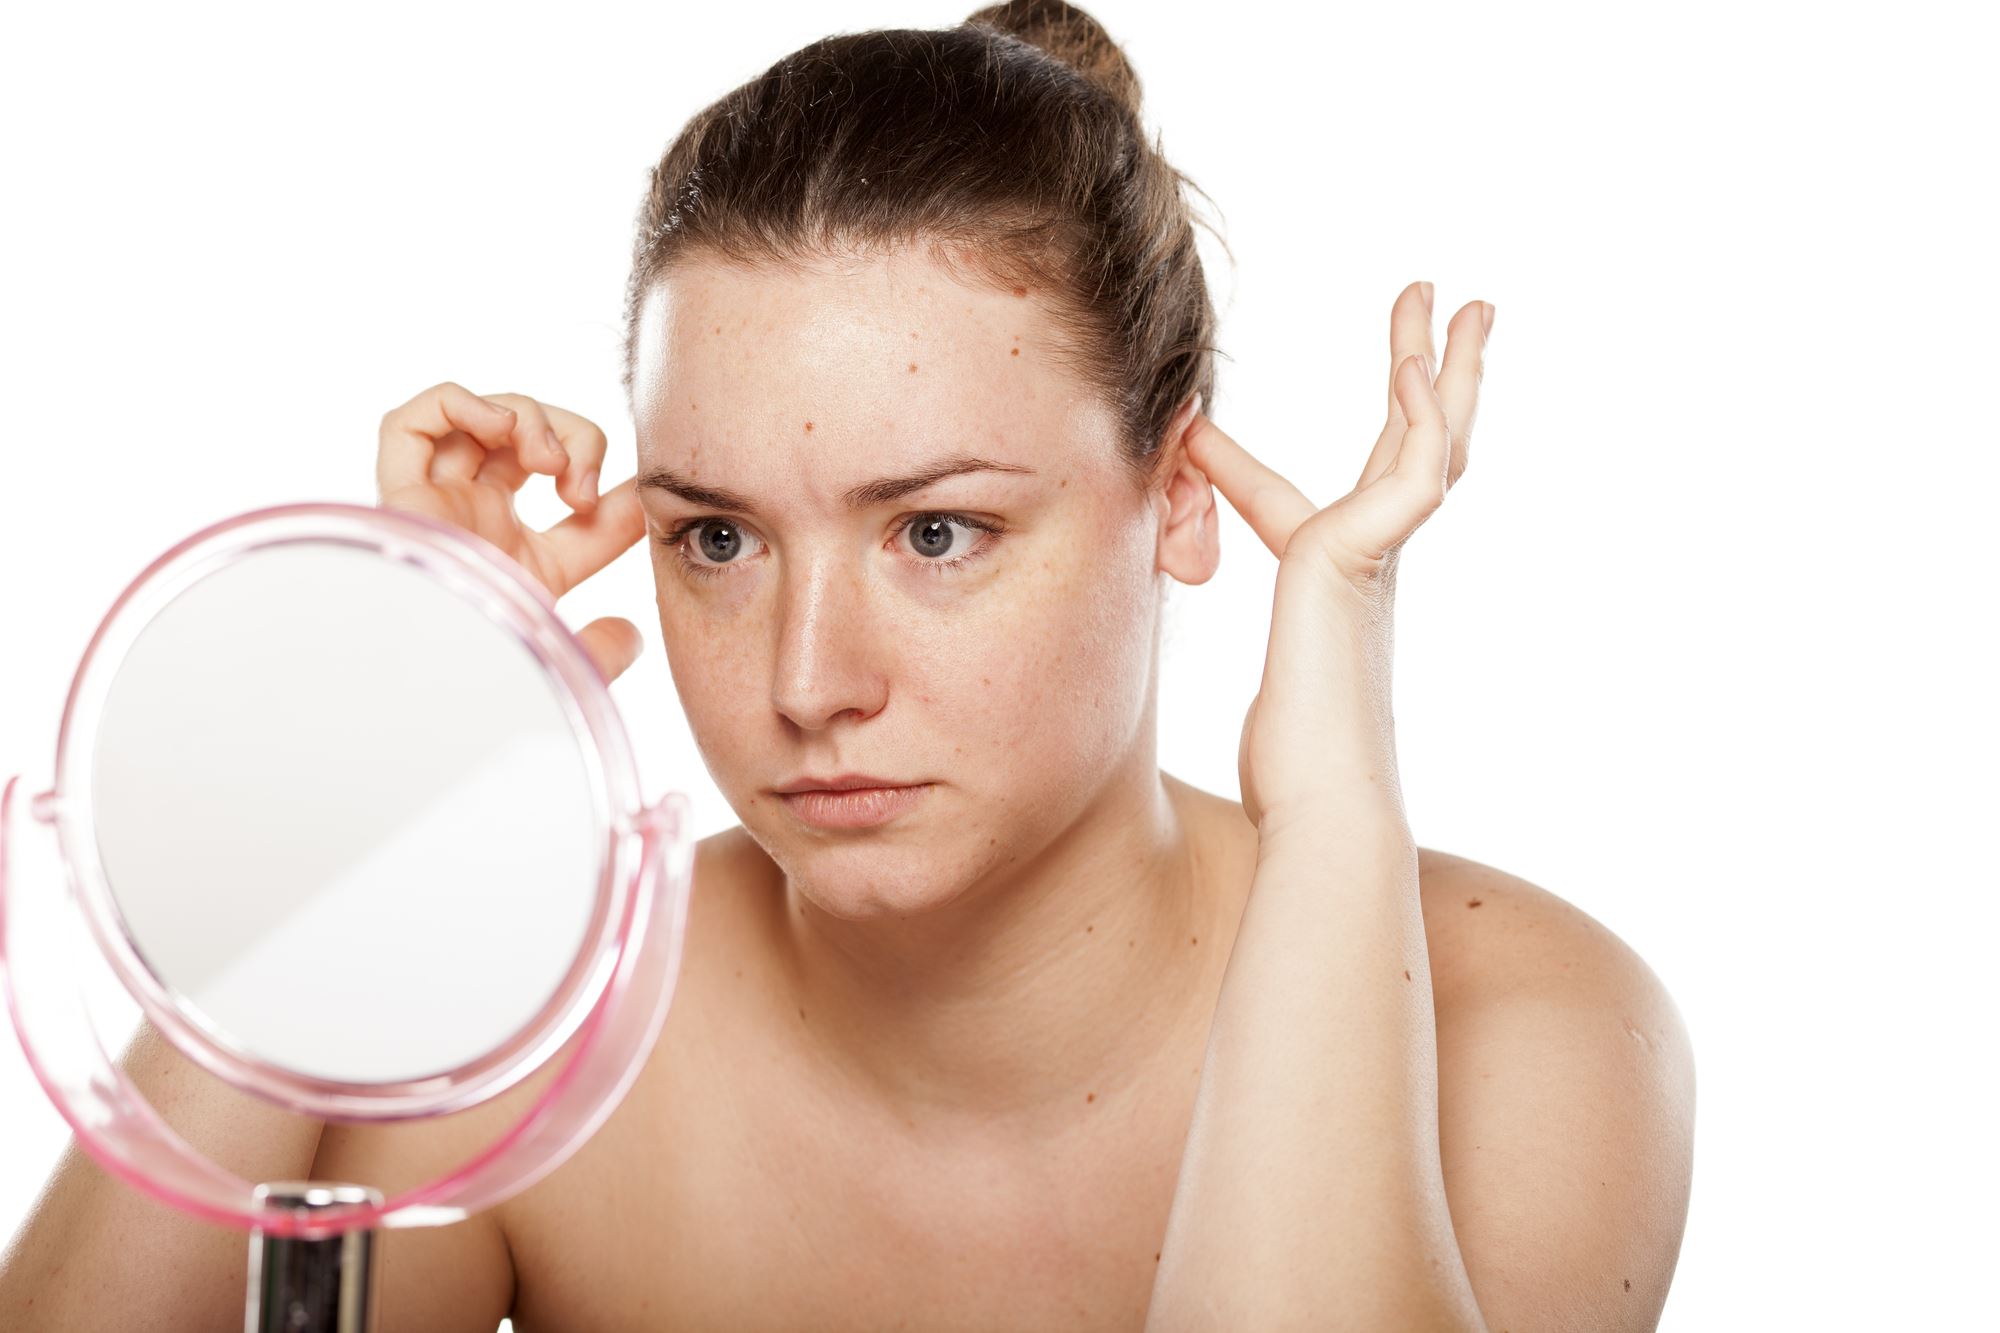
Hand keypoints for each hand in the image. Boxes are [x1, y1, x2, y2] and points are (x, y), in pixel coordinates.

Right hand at [375, 381, 649, 682]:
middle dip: (573, 444)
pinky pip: (410, 423)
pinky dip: (461, 403)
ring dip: (529, 419)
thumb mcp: (571, 665)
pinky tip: (500, 431)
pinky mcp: (395, 498)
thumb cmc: (494, 685)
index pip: (582, 517)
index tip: (644, 497)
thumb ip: (606, 651)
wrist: (433, 697)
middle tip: (583, 489)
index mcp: (522, 568)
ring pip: (478, 423)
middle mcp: (477, 532)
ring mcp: (437, 511)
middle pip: (528, 450)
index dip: (621, 497)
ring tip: (547, 463)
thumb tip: (631, 632)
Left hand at [1184, 282, 1491, 835]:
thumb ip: (1217, 669)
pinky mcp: (1367, 556)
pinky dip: (1416, 413)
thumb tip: (1152, 681)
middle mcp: (1369, 567)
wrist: (1324, 803)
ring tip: (1444, 295)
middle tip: (1447, 310)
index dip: (1236, 467)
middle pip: (1412, 449)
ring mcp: (1376, 558)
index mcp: (1335, 593)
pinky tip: (1407, 364)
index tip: (1194, 434)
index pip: (1292, 506)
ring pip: (1428, 440)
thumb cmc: (1289, 772)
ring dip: (1439, 365)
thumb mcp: (1244, 696)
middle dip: (1428, 377)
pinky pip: (1413, 468)